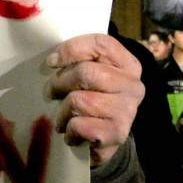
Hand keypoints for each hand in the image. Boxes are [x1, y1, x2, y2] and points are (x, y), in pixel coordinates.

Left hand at [45, 34, 143, 166]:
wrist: (109, 137)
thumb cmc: (96, 99)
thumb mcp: (93, 74)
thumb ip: (81, 61)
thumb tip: (52, 60)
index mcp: (128, 65)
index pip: (101, 44)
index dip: (71, 49)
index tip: (51, 61)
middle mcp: (132, 86)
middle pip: (87, 73)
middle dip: (60, 82)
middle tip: (51, 92)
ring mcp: (126, 111)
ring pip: (80, 101)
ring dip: (62, 111)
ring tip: (62, 117)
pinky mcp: (116, 134)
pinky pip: (80, 125)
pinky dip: (69, 130)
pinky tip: (72, 133)